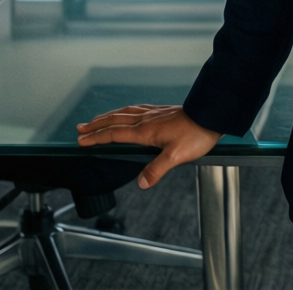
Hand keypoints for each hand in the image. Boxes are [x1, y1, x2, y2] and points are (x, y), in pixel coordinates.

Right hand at [76, 104, 220, 188]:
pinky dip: (125, 111)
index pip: (114, 134)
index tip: (81, 140)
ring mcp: (154, 114)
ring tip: (97, 119)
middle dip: (96, 125)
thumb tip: (141, 183)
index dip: (97, 137)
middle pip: (115, 120)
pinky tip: (127, 112)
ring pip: (124, 113)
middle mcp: (146, 120)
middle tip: (80, 128)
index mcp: (145, 131)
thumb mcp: (176, 156)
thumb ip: (157, 170)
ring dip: (108, 116)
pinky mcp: (162, 111)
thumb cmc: (196, 134)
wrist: (212, 114)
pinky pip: (137, 109)